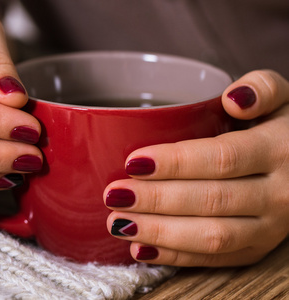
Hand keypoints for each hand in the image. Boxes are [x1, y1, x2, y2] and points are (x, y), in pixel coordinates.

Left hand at [105, 70, 288, 266]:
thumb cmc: (278, 130)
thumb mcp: (280, 98)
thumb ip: (262, 87)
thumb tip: (234, 98)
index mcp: (279, 150)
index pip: (222, 158)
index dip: (176, 163)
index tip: (133, 162)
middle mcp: (279, 194)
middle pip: (211, 200)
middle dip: (156, 200)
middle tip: (114, 194)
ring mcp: (269, 228)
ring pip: (212, 237)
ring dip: (159, 232)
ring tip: (118, 222)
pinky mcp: (256, 250)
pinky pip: (214, 260)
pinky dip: (174, 257)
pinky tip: (140, 249)